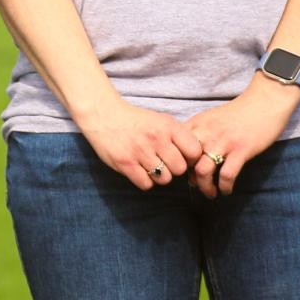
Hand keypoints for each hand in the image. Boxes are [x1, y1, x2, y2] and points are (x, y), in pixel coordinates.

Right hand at [80, 97, 201, 190]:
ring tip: (150, 165)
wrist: (103, 115)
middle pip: (180, 169)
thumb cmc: (136, 121)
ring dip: (159, 176)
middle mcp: (156, 138)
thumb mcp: (161, 120)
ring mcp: (140, 151)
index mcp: (168, 126)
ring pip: (164, 179)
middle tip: (163, 162)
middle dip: (173, 168)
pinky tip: (139, 170)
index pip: (194, 152)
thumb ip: (178, 136)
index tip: (182, 157)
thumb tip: (195, 158)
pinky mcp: (125, 163)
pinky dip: (144, 180)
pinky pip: (146, 184)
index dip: (190, 158)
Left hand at [186, 75, 299, 196]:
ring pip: (203, 171)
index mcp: (198, 124)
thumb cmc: (238, 112)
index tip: (184, 171)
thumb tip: (190, 158)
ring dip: (205, 187)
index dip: (177, 162)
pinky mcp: (241, 150)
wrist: (265, 101)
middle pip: (186, 161)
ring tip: (210, 193)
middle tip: (196, 185)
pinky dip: (225, 187)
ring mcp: (223, 142)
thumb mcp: (212, 118)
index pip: (176, 146)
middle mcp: (207, 133)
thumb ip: (199, 133)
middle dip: (188, 178)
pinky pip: (227, 175)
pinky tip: (227, 190)